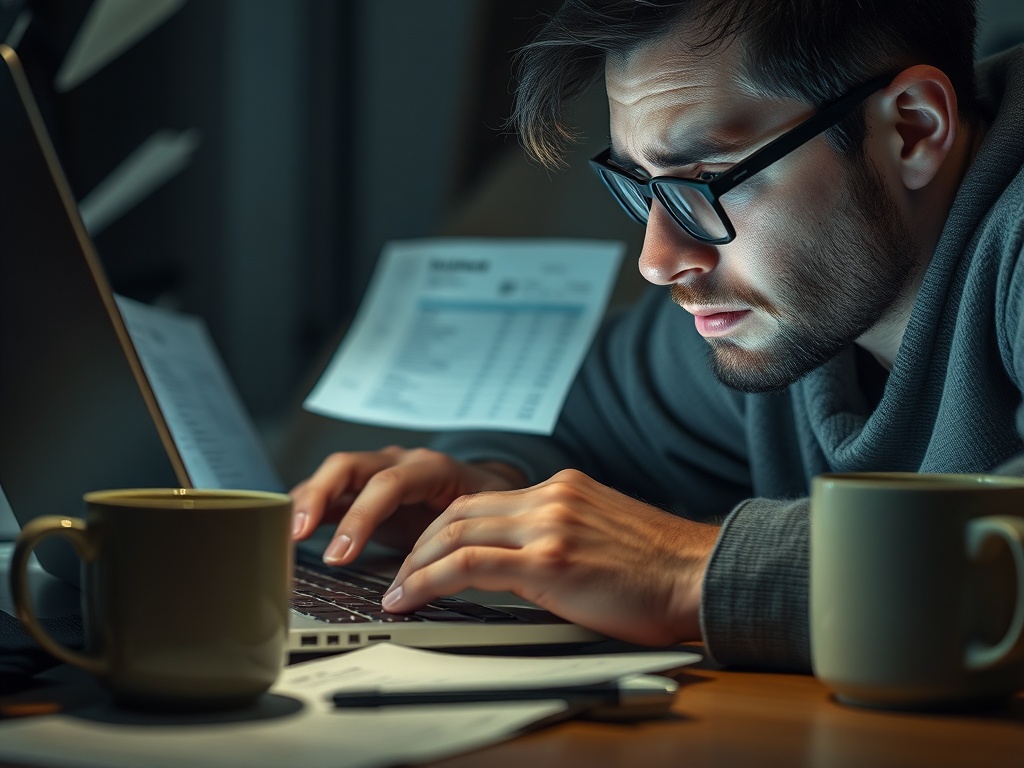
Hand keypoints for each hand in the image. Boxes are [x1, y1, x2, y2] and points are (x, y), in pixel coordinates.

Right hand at [290, 446, 524, 564]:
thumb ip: (464, 536)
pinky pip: (327, 494)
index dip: (361, 517)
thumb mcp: (484, 516)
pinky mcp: (362, 490)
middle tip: (296, 536)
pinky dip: (305, 510)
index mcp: (430, 467)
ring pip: (331, 477)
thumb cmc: (486, 503)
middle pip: (347, 467)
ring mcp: (376, 472)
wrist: (488, 487)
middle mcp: (397, 462)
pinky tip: (287, 533)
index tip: (341, 555)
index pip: (388, 482)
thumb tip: (449, 571)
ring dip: (304, 503)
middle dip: (318, 499)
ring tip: (282, 536)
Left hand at [381, 469, 718, 645]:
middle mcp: (551, 497)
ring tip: (397, 590)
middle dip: (419, 544)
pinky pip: (470, 565)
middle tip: (399, 572)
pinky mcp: (550, 559)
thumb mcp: (601, 536)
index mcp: (563, 489)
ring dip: (416, 563)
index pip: (482, 501)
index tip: (423, 552)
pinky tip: (410, 597)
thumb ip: (558, 537)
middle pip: (459, 510)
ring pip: (456, 532)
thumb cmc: (661, 569)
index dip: (441, 528)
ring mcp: (549, 524)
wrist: (702, 575)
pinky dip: (429, 580)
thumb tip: (520, 565)